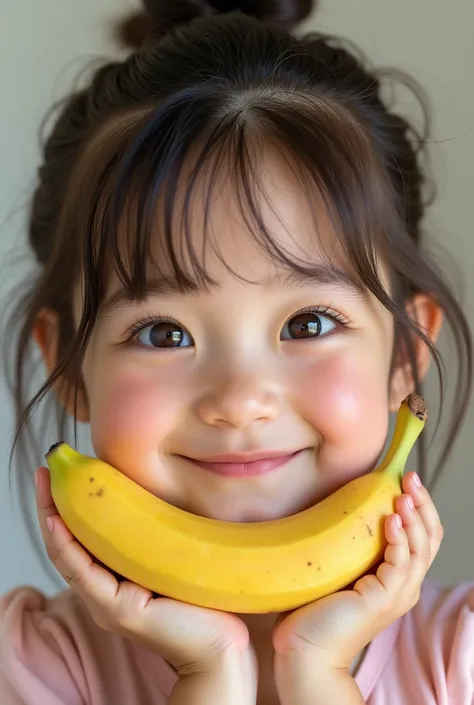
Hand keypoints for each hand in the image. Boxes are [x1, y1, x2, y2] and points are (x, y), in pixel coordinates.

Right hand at [35, 466, 257, 704]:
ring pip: (68, 557)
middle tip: (45, 471)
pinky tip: (59, 522)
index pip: (78, 543)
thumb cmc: (199, 598)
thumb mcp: (165, 558)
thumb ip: (148, 538)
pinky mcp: (120, 610)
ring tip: (47, 485)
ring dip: (53, 519)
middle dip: (51, 507)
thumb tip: (146, 497)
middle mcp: (103, 594)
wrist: (221, 643)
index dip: (64, 509)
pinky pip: (85, 575)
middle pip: (66, 546)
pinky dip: (68, 547)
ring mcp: (107, 604)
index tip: (58, 474)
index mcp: (113, 582)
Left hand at [272, 471, 442, 703]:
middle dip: (423, 505)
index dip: (419, 508)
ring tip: (403, 494)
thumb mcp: (339, 567)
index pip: (421, 538)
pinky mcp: (383, 600)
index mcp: (395, 578)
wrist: (304, 649)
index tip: (405, 479)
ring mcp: (396, 594)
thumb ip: (350, 544)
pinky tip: (391, 521)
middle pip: (429, 540)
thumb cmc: (315, 609)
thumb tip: (343, 507)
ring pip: (420, 549)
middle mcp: (403, 586)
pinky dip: (398, 539)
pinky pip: (400, 564)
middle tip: (410, 478)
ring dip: (413, 518)